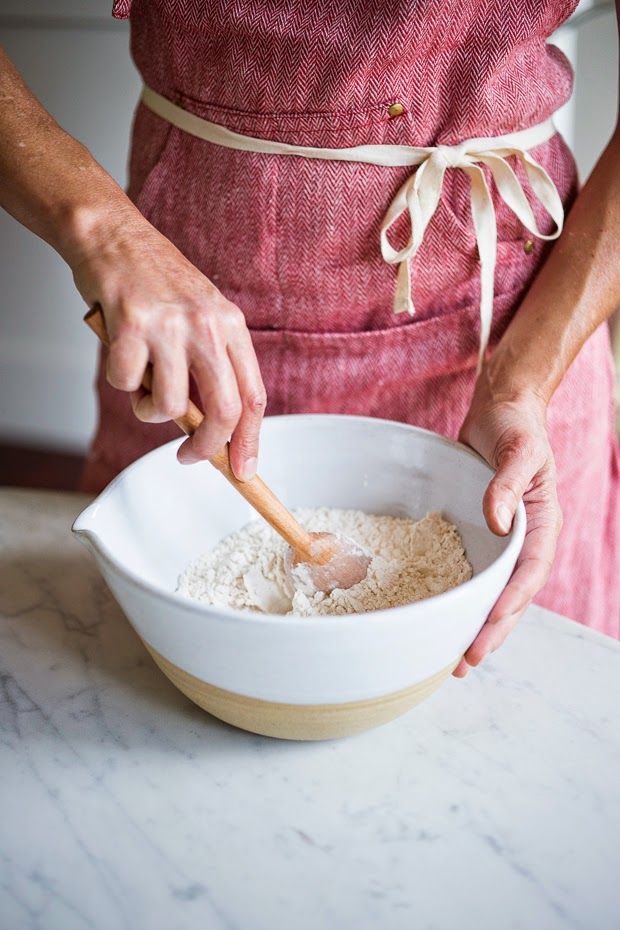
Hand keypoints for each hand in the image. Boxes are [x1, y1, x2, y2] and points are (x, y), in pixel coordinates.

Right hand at [71, 211, 265, 479]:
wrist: (113, 235)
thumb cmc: (156, 282)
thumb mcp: (201, 316)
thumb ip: (211, 364)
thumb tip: (213, 429)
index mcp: (231, 326)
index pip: (253, 397)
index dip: (250, 441)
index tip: (242, 470)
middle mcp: (207, 325)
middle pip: (223, 411)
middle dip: (206, 447)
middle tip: (188, 456)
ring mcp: (170, 325)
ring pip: (170, 406)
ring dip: (149, 409)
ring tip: (142, 382)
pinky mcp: (131, 324)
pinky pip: (126, 383)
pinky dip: (120, 380)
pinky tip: (120, 351)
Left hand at [453, 382, 561, 676]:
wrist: (502, 410)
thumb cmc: (516, 426)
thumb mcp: (518, 449)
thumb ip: (507, 483)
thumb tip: (498, 522)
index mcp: (542, 524)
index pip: (529, 573)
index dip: (510, 603)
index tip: (488, 627)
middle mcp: (524, 540)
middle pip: (511, 595)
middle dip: (491, 631)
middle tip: (464, 661)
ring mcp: (501, 541)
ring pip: (491, 592)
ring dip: (475, 624)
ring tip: (452, 658)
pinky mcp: (479, 535)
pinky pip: (471, 572)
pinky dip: (460, 597)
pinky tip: (440, 617)